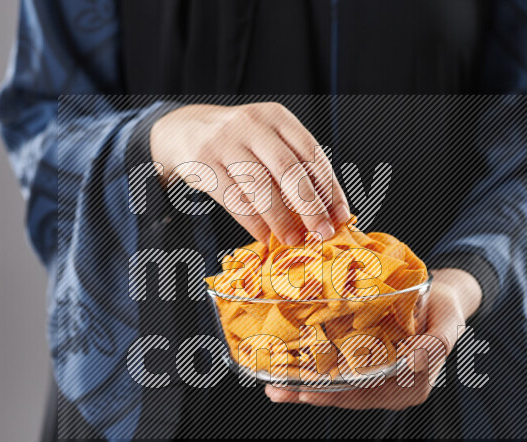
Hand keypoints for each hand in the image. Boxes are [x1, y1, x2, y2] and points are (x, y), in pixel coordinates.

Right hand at [150, 103, 350, 244]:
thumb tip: (327, 214)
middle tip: (323, 233)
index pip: (312, 155)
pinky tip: (265, 236)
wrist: (185, 130)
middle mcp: (253, 124)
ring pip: (260, 186)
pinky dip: (252, 222)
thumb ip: (295, 168)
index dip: (330, 189)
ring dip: (280, 219)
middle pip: (289, 170)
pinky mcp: (203, 163)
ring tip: (293, 239)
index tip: (341, 218)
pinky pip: (233, 199)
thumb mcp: (268, 141)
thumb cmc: (240, 143)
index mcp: (278, 117)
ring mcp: (225, 142)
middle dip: (310, 206)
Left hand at [265, 268, 482, 408]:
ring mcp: (376, 382)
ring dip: (303, 387)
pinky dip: (310, 376)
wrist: (437, 298)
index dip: (337, 393)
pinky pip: (336, 377)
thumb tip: (413, 360)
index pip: (369, 394)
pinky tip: (283, 376)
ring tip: (274, 384)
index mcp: (413, 386)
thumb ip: (437, 344)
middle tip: (279, 387)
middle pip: (347, 395)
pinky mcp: (364, 369)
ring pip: (337, 389)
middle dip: (311, 392)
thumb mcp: (448, 321)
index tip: (309, 389)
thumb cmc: (443, 309)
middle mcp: (392, 389)